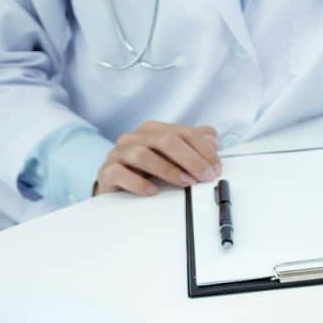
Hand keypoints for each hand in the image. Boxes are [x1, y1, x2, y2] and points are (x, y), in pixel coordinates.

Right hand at [94, 121, 221, 195]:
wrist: (116, 187)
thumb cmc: (148, 171)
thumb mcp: (174, 157)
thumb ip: (194, 145)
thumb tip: (213, 140)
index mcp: (153, 130)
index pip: (184, 132)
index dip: (204, 149)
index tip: (216, 167)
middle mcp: (135, 138)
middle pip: (166, 140)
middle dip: (191, 159)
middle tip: (205, 177)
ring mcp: (119, 153)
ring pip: (142, 154)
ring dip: (169, 170)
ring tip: (185, 183)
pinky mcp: (107, 172)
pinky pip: (120, 173)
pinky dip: (139, 183)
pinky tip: (153, 191)